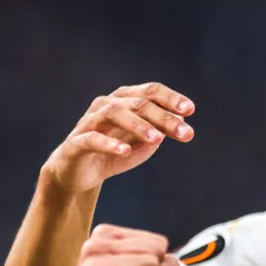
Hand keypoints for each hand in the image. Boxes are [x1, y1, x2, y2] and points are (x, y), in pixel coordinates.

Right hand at [40, 83, 195, 195]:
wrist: (82, 174)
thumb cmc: (117, 153)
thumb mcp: (144, 144)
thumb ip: (161, 130)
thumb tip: (182, 119)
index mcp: (125, 101)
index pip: (150, 92)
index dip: (170, 98)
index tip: (190, 110)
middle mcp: (106, 105)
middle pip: (137, 103)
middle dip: (164, 117)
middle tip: (186, 133)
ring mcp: (88, 121)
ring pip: (113, 113)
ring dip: (138, 124)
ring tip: (157, 139)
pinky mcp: (75, 142)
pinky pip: (92, 138)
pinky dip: (109, 144)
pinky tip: (125, 151)